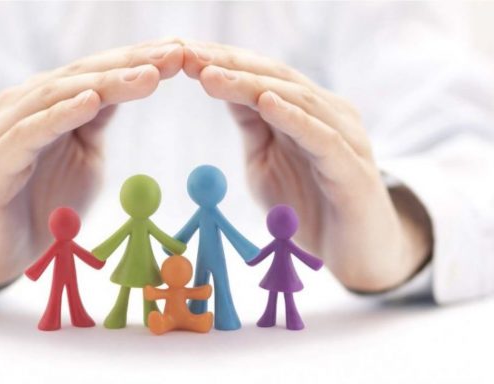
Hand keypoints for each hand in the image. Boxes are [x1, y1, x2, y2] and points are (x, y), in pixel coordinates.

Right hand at [0, 39, 183, 290]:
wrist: (0, 254)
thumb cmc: (47, 204)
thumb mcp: (85, 155)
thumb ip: (98, 120)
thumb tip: (132, 84)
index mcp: (46, 103)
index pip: (96, 73)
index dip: (137, 61)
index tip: (179, 53)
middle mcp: (22, 106)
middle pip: (80, 76)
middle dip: (129, 65)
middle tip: (173, 55)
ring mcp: (2, 132)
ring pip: (56, 96)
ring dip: (104, 83)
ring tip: (146, 74)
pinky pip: (29, 133)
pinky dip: (60, 115)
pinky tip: (90, 101)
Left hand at [183, 41, 431, 290]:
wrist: (354, 257)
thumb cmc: (307, 207)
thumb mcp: (265, 162)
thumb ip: (251, 126)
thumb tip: (220, 85)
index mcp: (306, 110)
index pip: (262, 75)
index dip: (223, 62)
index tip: (182, 54)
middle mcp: (329, 114)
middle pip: (276, 78)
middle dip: (229, 65)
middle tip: (188, 56)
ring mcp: (345, 138)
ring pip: (297, 100)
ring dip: (251, 85)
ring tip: (212, 75)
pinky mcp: (353, 170)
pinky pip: (323, 138)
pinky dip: (294, 117)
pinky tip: (266, 101)